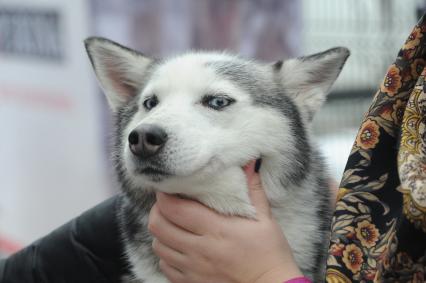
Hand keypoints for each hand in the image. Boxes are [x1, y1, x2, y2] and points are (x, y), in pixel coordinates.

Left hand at [148, 160, 301, 282]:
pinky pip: (165, 267)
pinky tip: (179, 247)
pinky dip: (167, 255)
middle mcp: (200, 249)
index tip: (169, 189)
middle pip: (158, 226)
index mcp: (217, 229)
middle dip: (157, 211)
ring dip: (161, 233)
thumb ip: (253, 189)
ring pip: (158, 246)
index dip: (164, 196)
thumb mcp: (265, 218)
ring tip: (173, 225)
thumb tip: (250, 162)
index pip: (174, 208)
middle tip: (167, 205)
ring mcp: (193, 268)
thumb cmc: (269, 252)